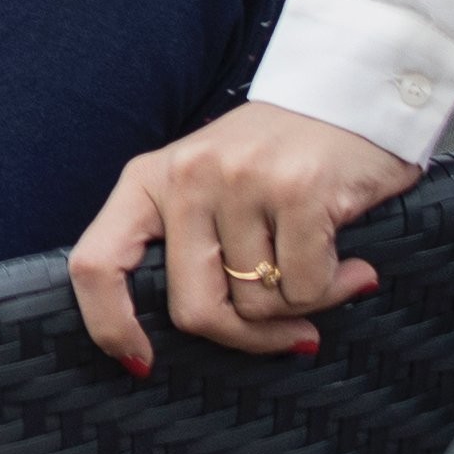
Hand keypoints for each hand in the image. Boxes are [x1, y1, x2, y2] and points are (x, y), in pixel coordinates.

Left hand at [72, 101, 421, 368]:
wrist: (356, 91)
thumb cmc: (281, 157)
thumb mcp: (212, 188)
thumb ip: (190, 248)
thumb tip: (175, 344)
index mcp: (149, 179)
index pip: (97, 264)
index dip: (109, 326)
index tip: (140, 362)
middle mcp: (187, 177)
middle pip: (195, 309)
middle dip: (246, 336)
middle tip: (288, 333)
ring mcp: (241, 181)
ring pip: (258, 304)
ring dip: (300, 307)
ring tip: (324, 267)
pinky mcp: (298, 190)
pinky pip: (306, 288)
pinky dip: (334, 291)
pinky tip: (352, 266)